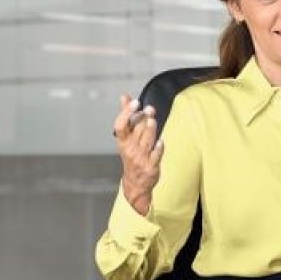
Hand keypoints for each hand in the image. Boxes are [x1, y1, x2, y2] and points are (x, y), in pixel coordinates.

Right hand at [113, 94, 163, 214]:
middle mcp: (130, 149)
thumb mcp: (126, 137)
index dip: (126, 113)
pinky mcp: (151, 166)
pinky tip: (160, 141)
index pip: (120, 125)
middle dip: (143, 119)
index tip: (134, 102)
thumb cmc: (131, 155)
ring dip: (150, 131)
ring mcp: (141, 158)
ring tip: (153, 120)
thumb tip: (124, 96)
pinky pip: (155, 156)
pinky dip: (158, 149)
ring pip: (146, 142)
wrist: (135, 183)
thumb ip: (127, 116)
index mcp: (123, 141)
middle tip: (149, 109)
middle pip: (136, 131)